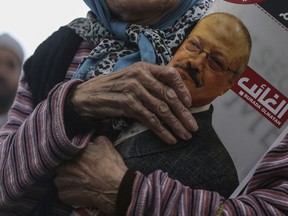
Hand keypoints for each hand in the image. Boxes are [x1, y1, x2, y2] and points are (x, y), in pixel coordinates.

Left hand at [54, 136, 127, 215]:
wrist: (116, 187)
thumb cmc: (110, 166)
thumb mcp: (105, 143)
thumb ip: (92, 139)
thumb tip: (89, 141)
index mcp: (70, 152)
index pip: (64, 151)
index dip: (70, 154)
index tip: (76, 157)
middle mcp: (63, 166)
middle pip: (60, 165)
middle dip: (68, 166)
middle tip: (80, 169)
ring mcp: (61, 182)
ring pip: (60, 179)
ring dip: (67, 179)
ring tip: (81, 180)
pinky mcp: (64, 195)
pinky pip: (63, 192)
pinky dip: (70, 191)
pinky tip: (81, 189)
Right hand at [70, 62, 197, 143]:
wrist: (89, 95)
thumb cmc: (114, 88)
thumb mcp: (132, 78)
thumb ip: (150, 83)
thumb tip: (172, 97)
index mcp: (144, 68)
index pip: (170, 74)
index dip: (182, 89)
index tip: (189, 104)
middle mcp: (141, 77)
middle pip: (168, 96)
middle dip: (183, 114)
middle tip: (193, 127)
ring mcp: (134, 90)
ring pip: (161, 109)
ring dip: (176, 125)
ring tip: (185, 135)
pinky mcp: (128, 105)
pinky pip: (150, 119)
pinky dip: (161, 131)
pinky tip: (169, 139)